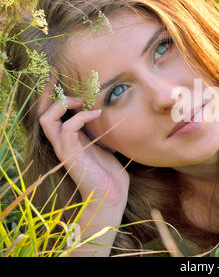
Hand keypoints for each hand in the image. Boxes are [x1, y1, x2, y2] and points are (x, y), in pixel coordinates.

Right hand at [38, 94, 129, 209]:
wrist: (111, 194)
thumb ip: (99, 129)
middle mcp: (61, 142)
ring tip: (83, 102)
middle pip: (42, 114)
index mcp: (67, 139)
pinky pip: (67, 129)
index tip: (74, 89)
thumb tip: (109, 112)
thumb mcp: (104, 143)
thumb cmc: (109, 171)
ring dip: (63, 104)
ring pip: (46, 119)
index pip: (51, 114)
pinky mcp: (71, 155)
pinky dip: (81, 117)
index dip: (56, 98)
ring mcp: (63, 148)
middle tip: (78, 96)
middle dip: (55, 97)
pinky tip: (96, 114)